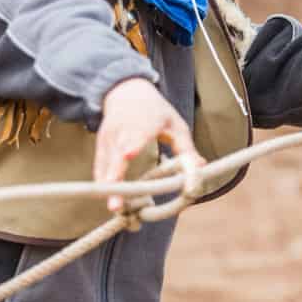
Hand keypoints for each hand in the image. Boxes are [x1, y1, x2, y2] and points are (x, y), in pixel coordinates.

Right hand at [96, 78, 201, 212]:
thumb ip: (186, 147)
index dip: (133, 143)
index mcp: (146, 120)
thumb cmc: (156, 111)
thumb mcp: (176, 124)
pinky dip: (104, 184)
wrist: (126, 92)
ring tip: (116, 208)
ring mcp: (109, 138)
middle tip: (117, 202)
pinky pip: (100, 167)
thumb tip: (201, 166)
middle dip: (116, 178)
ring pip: (105, 165)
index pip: (138, 132)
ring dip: (109, 187)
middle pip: (117, 155)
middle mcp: (123, 129)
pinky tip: (109, 200)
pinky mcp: (100, 146)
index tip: (128, 155)